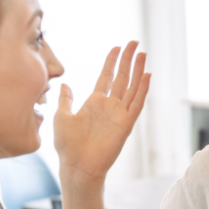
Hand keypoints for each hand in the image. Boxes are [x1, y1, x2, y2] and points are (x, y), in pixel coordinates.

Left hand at [54, 41, 149, 184]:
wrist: (78, 165)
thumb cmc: (68, 145)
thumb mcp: (62, 116)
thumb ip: (66, 99)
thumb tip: (65, 84)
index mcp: (94, 102)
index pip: (107, 77)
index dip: (112, 62)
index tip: (118, 47)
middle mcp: (109, 106)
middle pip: (122, 78)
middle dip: (128, 60)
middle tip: (135, 43)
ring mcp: (119, 114)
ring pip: (132, 87)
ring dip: (138, 70)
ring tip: (143, 54)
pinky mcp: (126, 124)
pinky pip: (136, 104)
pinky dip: (142, 90)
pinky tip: (146, 76)